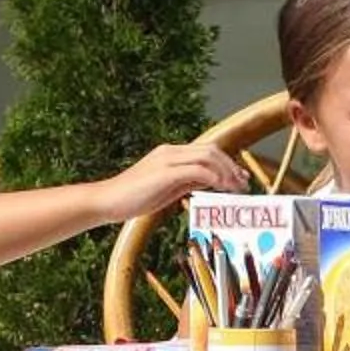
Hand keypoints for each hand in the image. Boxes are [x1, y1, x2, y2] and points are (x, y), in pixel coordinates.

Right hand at [99, 140, 247, 222]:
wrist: (107, 201)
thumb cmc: (133, 198)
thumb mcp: (166, 187)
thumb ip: (187, 181)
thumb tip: (210, 181)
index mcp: (170, 153)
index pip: (206, 150)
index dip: (226, 162)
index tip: (239, 178)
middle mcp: (170, 151)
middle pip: (211, 149)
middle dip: (231, 166)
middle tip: (243, 184)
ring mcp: (167, 159)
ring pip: (208, 156)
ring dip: (227, 171)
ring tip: (236, 188)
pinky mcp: (165, 172)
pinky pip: (198, 169)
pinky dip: (214, 177)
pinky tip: (222, 189)